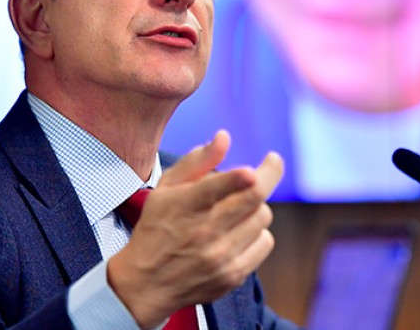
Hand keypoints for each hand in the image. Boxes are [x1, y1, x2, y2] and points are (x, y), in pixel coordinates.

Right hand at [107, 130, 283, 327]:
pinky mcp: (233, 275)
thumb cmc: (158, 227)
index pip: (214, 190)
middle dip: (269, 174)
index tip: (252, 170)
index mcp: (185, 206)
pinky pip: (265, 242)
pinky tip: (241, 231)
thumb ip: (197, 161)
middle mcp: (204, 233)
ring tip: (239, 207)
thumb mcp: (166, 188)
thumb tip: (224, 137)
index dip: (236, 179)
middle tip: (272, 162)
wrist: (147, 284)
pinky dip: (258, 232)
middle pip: (253, 199)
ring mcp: (220, 257)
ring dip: (256, 206)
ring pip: (262, 217)